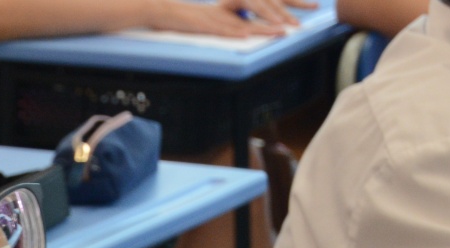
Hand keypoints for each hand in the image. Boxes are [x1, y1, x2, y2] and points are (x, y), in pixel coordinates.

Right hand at [147, 0, 292, 37]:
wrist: (159, 11)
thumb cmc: (181, 20)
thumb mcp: (206, 23)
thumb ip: (223, 27)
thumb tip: (240, 34)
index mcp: (224, 11)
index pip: (250, 14)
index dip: (268, 18)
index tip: (284, 24)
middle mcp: (222, 12)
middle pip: (251, 18)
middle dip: (271, 23)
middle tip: (289, 28)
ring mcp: (212, 18)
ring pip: (240, 23)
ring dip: (260, 28)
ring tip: (277, 32)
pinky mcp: (201, 25)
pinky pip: (219, 29)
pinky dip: (232, 32)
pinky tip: (244, 35)